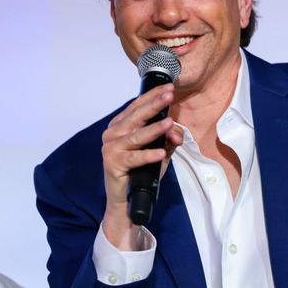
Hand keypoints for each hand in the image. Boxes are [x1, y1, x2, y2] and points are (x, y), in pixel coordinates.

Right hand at [100, 83, 182, 248]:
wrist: (126, 200)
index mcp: (120, 125)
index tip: (169, 87)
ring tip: (169, 123)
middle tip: (169, 95)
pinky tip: (160, 153)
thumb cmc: (141, 172)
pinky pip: (134, 157)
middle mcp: (113, 133)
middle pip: (136, 116)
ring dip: (154, 129)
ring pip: (136, 136)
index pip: (137, 106)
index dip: (153, 95)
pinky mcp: (112, 163)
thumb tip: (176, 132)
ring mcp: (110, 148)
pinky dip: (148, 155)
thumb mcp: (159, 151)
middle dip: (154, 105)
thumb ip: (169, 139)